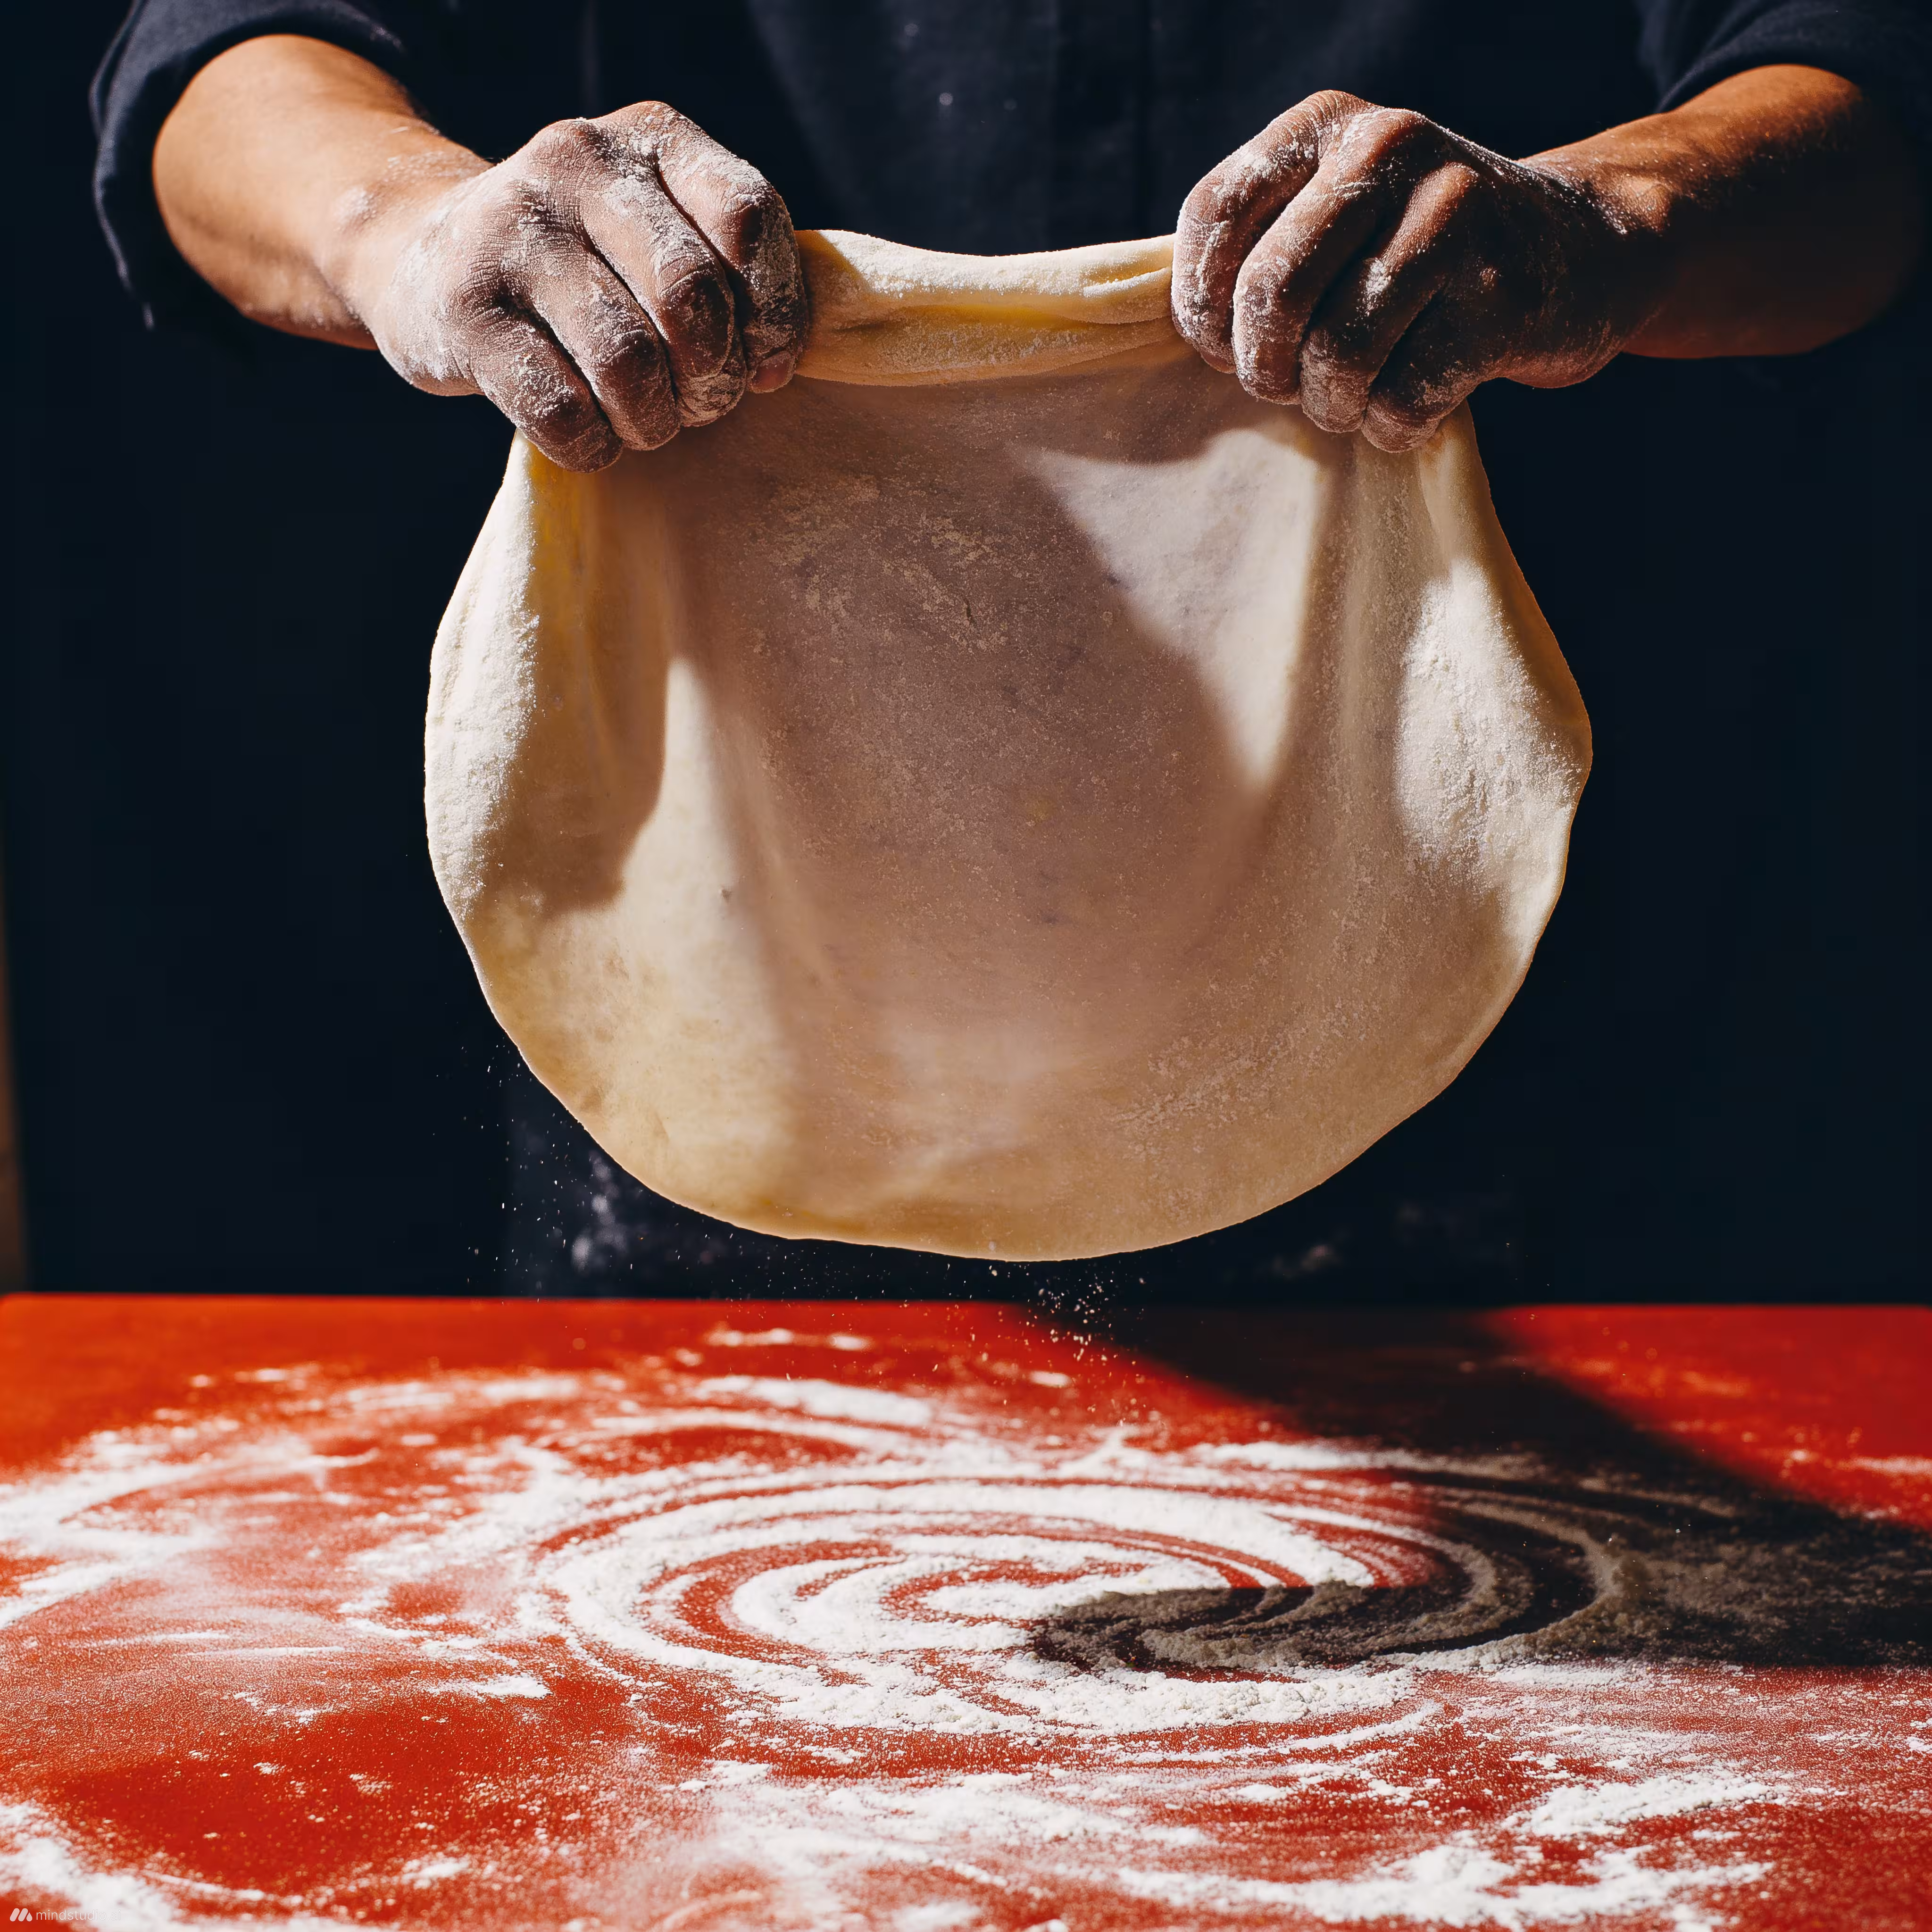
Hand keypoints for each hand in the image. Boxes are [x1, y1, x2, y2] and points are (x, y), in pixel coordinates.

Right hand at [337, 102, 807, 468]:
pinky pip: (561, 411)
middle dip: (712, 379)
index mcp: (652, 137)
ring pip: (627, 362)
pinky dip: (593, 444)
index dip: (775, 312)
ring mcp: (513, 230)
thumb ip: (732, 274)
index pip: (749, 218)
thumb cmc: (585, 266)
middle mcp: (580, 163)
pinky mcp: (464, 308)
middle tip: (699, 404)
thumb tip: (774, 365)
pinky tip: (590, 435)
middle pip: (692, 298)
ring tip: (647, 422)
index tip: (762, 364)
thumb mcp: (661, 232)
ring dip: (654, 421)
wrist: (425, 256)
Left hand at [1172, 91, 1665, 451]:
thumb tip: (1186, 326)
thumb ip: (1257, 244)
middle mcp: (1391, 149)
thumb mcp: (1333, 212)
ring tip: (1348, 399)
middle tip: (1284, 385)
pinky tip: (1406, 407)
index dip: (1202, 310)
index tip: (1224, 346)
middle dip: (1263, 368)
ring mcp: (1456, 219)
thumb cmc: (1418, 252)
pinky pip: (1403, 397)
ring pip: (1338, 354)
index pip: (1215, 218)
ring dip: (1330, 405)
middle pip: (1271, 293)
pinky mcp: (1502, 301)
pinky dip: (1391, 425)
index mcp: (1328, 125)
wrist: (1575, 251)